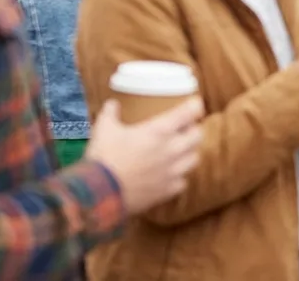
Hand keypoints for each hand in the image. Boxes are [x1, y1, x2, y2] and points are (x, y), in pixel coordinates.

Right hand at [85, 97, 204, 214]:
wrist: (100, 194)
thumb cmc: (104, 159)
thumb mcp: (103, 129)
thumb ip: (110, 114)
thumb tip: (112, 104)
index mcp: (159, 131)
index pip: (189, 113)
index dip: (194, 106)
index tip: (194, 104)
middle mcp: (171, 150)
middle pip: (198, 135)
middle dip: (193, 129)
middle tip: (184, 128)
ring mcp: (172, 172)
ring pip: (194, 158)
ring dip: (189, 152)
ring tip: (180, 150)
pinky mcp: (167, 191)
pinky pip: (183, 182)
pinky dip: (179, 177)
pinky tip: (169, 174)